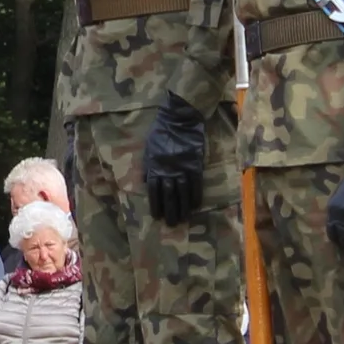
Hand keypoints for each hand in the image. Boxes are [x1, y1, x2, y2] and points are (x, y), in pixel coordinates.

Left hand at [140, 95, 207, 225]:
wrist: (180, 119)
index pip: (154, 191)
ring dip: (183, 207)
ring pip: (183, 193)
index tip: (158, 216)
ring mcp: (182, 169)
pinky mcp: (195, 165)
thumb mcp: (148, 148)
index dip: (156, 205)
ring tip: (184, 219)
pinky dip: (196, 196)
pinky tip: (196, 205)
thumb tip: (147, 181)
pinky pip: (196, 184)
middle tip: (172, 224)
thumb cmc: (161, 132)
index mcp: (154, 167)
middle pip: (168, 195)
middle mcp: (168, 171)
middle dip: (170, 211)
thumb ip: (148, 166)